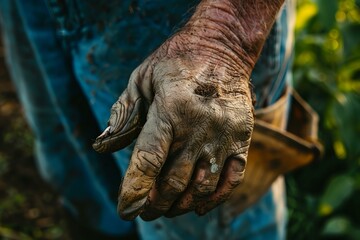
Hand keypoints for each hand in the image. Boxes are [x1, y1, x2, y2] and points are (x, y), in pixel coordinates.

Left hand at [92, 0, 285, 220]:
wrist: (221, 47)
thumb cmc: (175, 63)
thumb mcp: (141, 79)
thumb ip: (124, 114)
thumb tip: (101, 148)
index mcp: (170, 110)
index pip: (148, 162)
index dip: (133, 192)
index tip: (125, 210)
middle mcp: (198, 127)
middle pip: (173, 182)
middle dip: (154, 204)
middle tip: (145, 210)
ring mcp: (223, 135)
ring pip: (200, 187)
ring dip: (181, 205)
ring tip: (168, 208)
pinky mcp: (241, 138)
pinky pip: (230, 180)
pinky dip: (214, 199)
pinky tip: (199, 205)